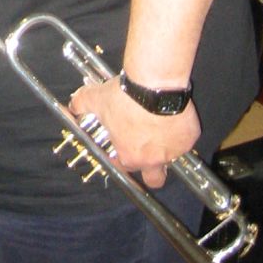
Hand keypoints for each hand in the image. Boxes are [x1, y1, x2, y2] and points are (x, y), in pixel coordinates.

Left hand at [69, 77, 200, 188]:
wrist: (154, 83)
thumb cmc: (125, 97)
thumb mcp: (96, 99)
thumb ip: (82, 105)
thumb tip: (72, 105)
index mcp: (129, 156)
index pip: (125, 166)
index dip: (123, 155)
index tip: (124, 143)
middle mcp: (153, 159)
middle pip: (155, 178)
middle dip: (151, 168)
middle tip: (146, 148)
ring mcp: (174, 151)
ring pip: (172, 156)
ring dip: (165, 145)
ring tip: (159, 122)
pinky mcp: (189, 138)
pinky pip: (186, 139)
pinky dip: (180, 129)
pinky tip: (172, 113)